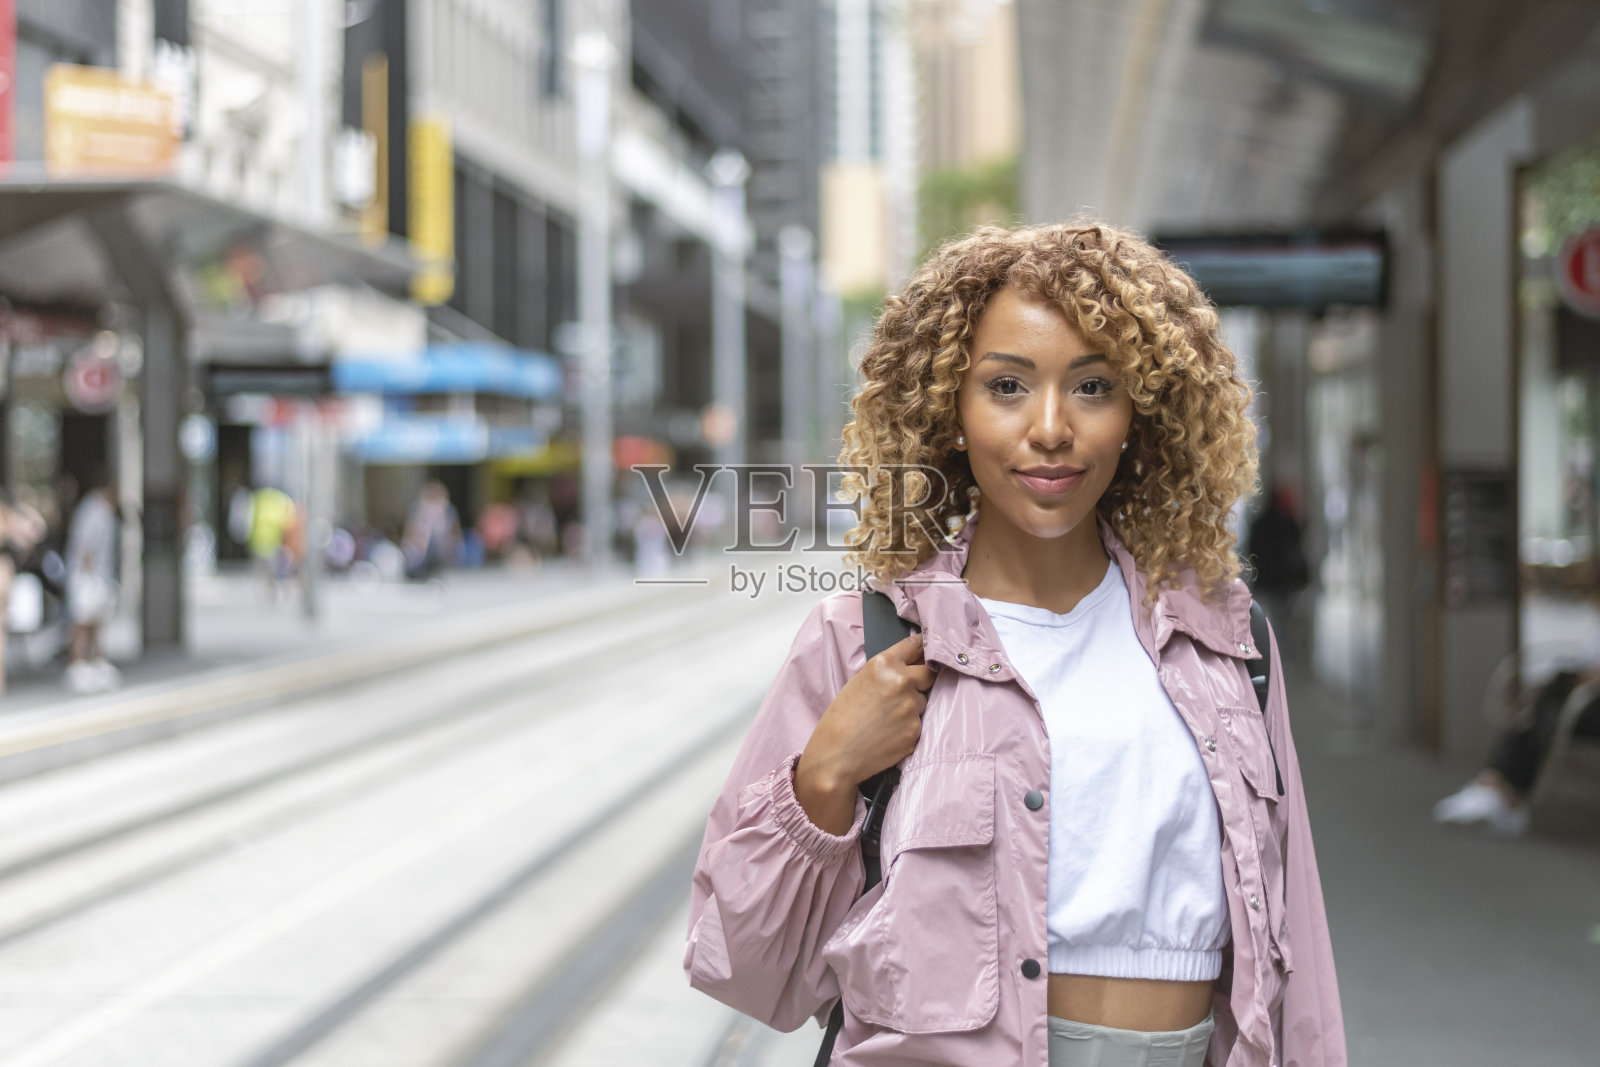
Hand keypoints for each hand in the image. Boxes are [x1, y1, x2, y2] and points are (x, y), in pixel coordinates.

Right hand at [795, 632, 935, 834]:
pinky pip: (918, 723)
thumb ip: (887, 672)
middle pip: (929, 673)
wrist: (836, 755)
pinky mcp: (916, 730)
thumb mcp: (859, 681)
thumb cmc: (840, 718)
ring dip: (913, 706)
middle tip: (906, 691)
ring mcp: (912, 706)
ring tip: (887, 719)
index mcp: (884, 664)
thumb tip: (910, 669)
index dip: (924, 647)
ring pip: (923, 701)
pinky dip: (908, 727)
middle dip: (923, 679)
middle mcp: (902, 681)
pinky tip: (889, 734)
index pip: (915, 645)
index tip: (930, 648)